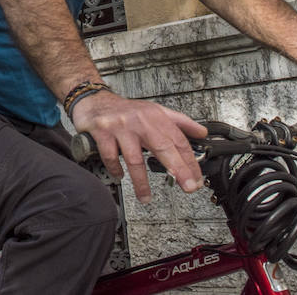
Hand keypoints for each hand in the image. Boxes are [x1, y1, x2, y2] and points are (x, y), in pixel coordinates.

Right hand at [71, 90, 207, 204]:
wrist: (94, 100)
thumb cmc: (126, 110)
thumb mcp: (155, 110)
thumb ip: (180, 121)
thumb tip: (202, 132)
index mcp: (155, 116)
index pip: (178, 140)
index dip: (190, 161)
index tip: (196, 179)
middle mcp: (140, 120)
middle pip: (162, 147)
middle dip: (178, 169)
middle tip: (187, 187)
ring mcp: (121, 127)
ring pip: (135, 158)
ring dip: (141, 182)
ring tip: (146, 197)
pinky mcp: (102, 133)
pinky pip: (111, 156)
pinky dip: (115, 169)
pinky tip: (119, 175)